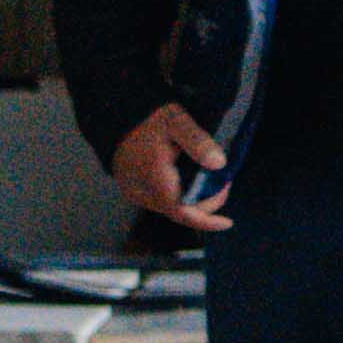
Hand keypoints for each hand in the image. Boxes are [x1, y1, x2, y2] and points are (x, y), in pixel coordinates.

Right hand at [107, 104, 226, 234]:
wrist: (115, 119)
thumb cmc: (148, 119)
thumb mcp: (177, 121)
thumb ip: (198, 142)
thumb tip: (220, 164)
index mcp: (154, 179)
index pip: (182, 211)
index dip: (206, 220)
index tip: (228, 223)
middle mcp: (142, 193)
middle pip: (180, 211)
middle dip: (207, 203)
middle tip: (224, 182)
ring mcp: (135, 194)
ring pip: (170, 207)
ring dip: (194, 200)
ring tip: (212, 181)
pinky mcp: (133, 191)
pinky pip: (161, 201)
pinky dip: (181, 197)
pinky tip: (193, 183)